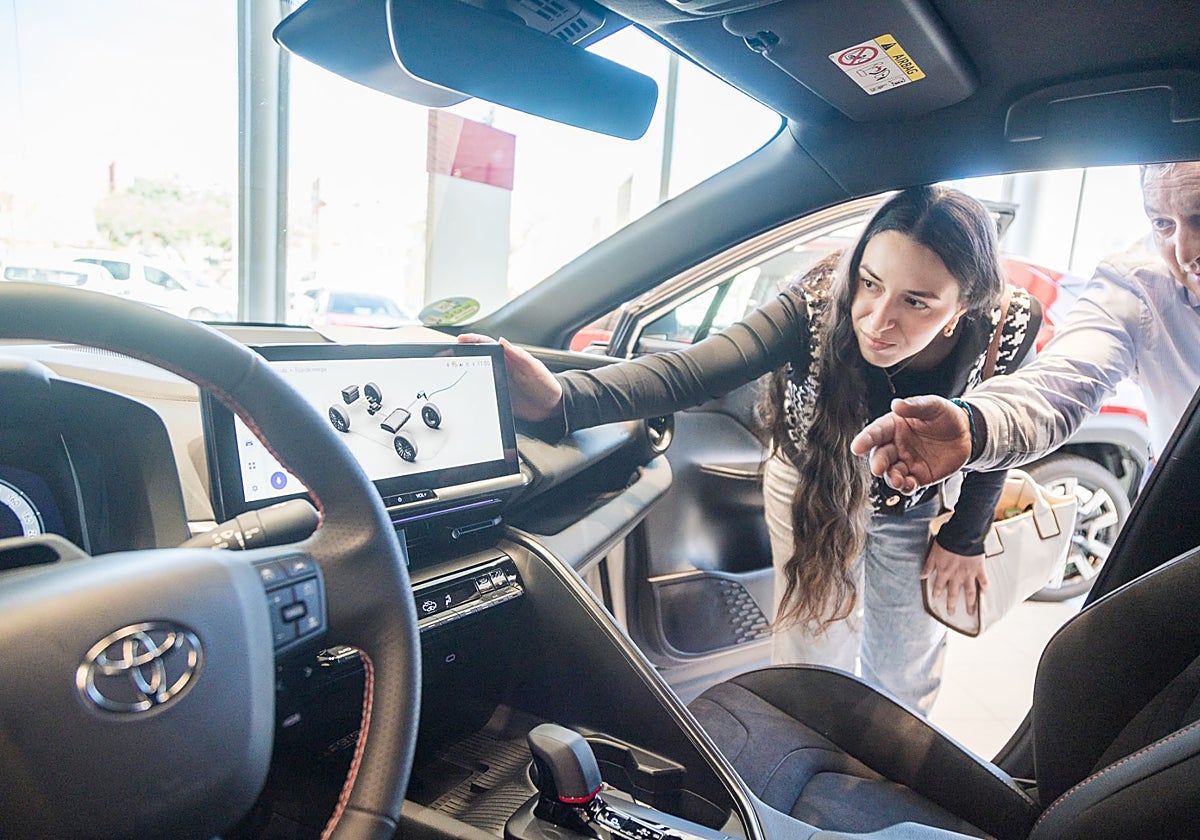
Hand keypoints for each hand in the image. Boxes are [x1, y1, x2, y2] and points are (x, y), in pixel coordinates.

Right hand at [457, 333, 563, 421]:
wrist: (552, 408)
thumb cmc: (547, 385)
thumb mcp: (534, 368)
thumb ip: (520, 356)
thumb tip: (502, 341)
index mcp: (509, 358)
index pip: (488, 345)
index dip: (473, 340)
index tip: (461, 339)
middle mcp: (501, 369)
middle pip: (477, 359)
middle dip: (462, 355)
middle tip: (447, 355)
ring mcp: (498, 383)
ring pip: (476, 375)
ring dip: (463, 373)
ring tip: (450, 371)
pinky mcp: (497, 397)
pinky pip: (481, 393)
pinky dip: (471, 392)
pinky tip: (463, 393)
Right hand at [850, 395, 971, 493]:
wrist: (966, 434)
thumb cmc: (946, 416)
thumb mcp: (933, 405)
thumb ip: (915, 406)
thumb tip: (897, 404)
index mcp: (894, 425)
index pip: (876, 432)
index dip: (865, 440)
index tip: (857, 448)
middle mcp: (896, 445)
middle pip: (880, 456)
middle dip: (878, 463)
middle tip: (878, 468)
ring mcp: (906, 462)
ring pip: (891, 473)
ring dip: (890, 478)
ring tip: (897, 480)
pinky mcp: (918, 476)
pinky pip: (908, 484)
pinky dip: (905, 487)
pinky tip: (909, 485)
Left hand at [920, 541, 987, 616]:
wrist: (962, 536)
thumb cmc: (946, 542)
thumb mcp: (932, 553)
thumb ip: (928, 566)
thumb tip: (921, 576)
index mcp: (944, 571)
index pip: (939, 586)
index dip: (936, 593)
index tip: (936, 600)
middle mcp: (956, 576)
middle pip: (953, 593)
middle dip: (952, 605)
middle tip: (951, 614)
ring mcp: (969, 574)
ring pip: (969, 592)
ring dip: (970, 603)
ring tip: (971, 612)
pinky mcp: (979, 569)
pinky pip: (983, 580)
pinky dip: (984, 587)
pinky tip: (985, 593)